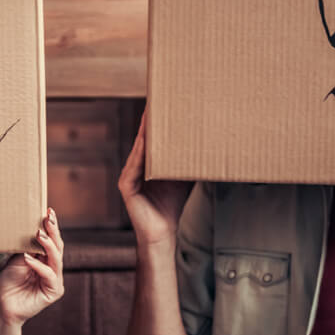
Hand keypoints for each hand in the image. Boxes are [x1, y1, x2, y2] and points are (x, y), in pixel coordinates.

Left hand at [0, 208, 64, 327]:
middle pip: (58, 247)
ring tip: (39, 234)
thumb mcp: (16, 259)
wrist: (1, 306)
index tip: (47, 211)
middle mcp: (52, 269)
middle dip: (53, 231)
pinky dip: (38, 265)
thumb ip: (27, 247)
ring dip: (48, 245)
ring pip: (56, 258)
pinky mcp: (54, 292)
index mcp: (45, 261)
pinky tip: (28, 259)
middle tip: (48, 218)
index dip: (51, 227)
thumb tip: (33, 227)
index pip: (52, 241)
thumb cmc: (7, 284)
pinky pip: (49, 274)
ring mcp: (54, 281)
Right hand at [117, 110, 191, 247]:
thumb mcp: (183, 178)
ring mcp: (129, 176)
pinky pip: (133, 167)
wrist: (163, 232)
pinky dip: (140, 155)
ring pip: (138, 150)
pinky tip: (144, 144)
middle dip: (149, 122)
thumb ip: (188, 162)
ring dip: (144, 134)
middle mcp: (135, 167)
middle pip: (142, 140)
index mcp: (147, 163)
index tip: (162, 103)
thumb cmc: (171, 205)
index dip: (156, 123)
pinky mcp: (126, 187)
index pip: (151, 139)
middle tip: (156, 102)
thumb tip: (207, 146)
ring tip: (150, 118)